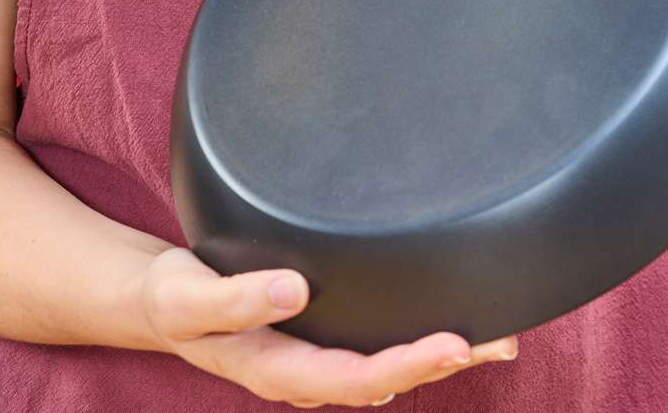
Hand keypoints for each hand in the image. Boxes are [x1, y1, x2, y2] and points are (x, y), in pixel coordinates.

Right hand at [137, 248, 516, 407]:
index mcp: (278, 369)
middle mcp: (309, 370)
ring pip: (393, 364)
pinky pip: (384, 342)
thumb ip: (234, 299)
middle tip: (503, 341)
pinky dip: (425, 336)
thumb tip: (293, 289)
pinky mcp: (331, 334)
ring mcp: (323, 355)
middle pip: (387, 378)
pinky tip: (463, 324)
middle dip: (445, 363)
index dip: (407, 366)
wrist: (163, 301)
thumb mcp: (188, 298)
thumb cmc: (177, 296)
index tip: (454, 346)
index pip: (353, 378)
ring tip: (504, 338)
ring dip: (447, 355)